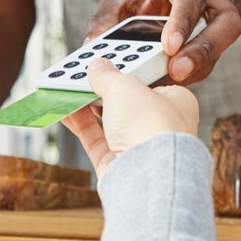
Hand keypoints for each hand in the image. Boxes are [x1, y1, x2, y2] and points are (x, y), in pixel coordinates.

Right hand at [61, 58, 199, 178]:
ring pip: (107, 122)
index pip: (148, 82)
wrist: (148, 177)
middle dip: (101, 89)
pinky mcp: (118, 165)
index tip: (105, 63)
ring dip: (86, 105)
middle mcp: (160, 126)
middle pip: (125, 102)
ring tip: (65, 89)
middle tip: (80, 75)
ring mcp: (139, 148)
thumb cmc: (152, 127)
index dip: (126, 70)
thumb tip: (97, 67)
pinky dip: (79, 124)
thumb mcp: (125, 87)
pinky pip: (94, 139)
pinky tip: (64, 110)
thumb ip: (108, 75)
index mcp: (176, 102)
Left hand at [84, 0, 240, 83]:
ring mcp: (221, 18)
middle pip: (226, 23)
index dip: (181, 23)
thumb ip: (106, 16)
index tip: (168, 47)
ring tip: (171, 81)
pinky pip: (211, 60)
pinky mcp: (219, 40)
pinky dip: (192, 73)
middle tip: (176, 71)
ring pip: (224, 44)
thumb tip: (93, 45)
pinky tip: (169, 81)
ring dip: (198, 66)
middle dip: (203, 50)